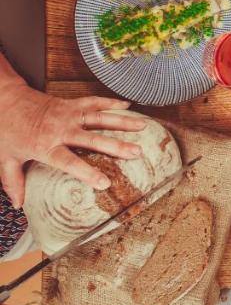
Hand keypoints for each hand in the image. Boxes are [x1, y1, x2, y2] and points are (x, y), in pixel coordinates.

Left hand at [0, 82, 145, 208]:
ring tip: (143, 126)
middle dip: (116, 145)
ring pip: (99, 118)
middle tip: (136, 152)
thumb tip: (19, 205)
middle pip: (92, 139)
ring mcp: (68, 114)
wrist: (4, 99)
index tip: (105, 183)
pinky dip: (111, 102)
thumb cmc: (6, 130)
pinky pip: (94, 101)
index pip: (69, 162)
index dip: (87, 172)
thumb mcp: (6, 158)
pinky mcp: (71, 103)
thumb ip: (13, 182)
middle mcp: (60, 129)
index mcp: (45, 146)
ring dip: (122, 121)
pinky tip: (127, 106)